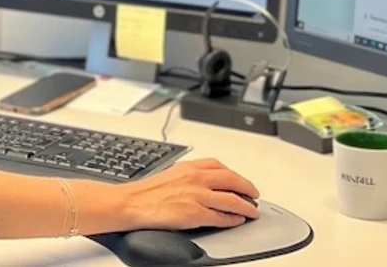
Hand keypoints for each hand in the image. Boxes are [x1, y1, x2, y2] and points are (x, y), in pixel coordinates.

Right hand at [123, 158, 259, 230]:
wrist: (132, 203)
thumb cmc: (146, 191)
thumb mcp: (171, 172)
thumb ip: (189, 175)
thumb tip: (202, 181)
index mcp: (189, 166)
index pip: (220, 166)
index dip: (235, 174)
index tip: (241, 181)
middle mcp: (195, 178)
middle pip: (232, 180)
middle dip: (247, 188)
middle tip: (254, 195)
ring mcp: (197, 196)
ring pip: (231, 199)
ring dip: (246, 206)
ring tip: (252, 211)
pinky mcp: (195, 213)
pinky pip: (221, 217)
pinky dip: (232, 219)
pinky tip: (236, 221)